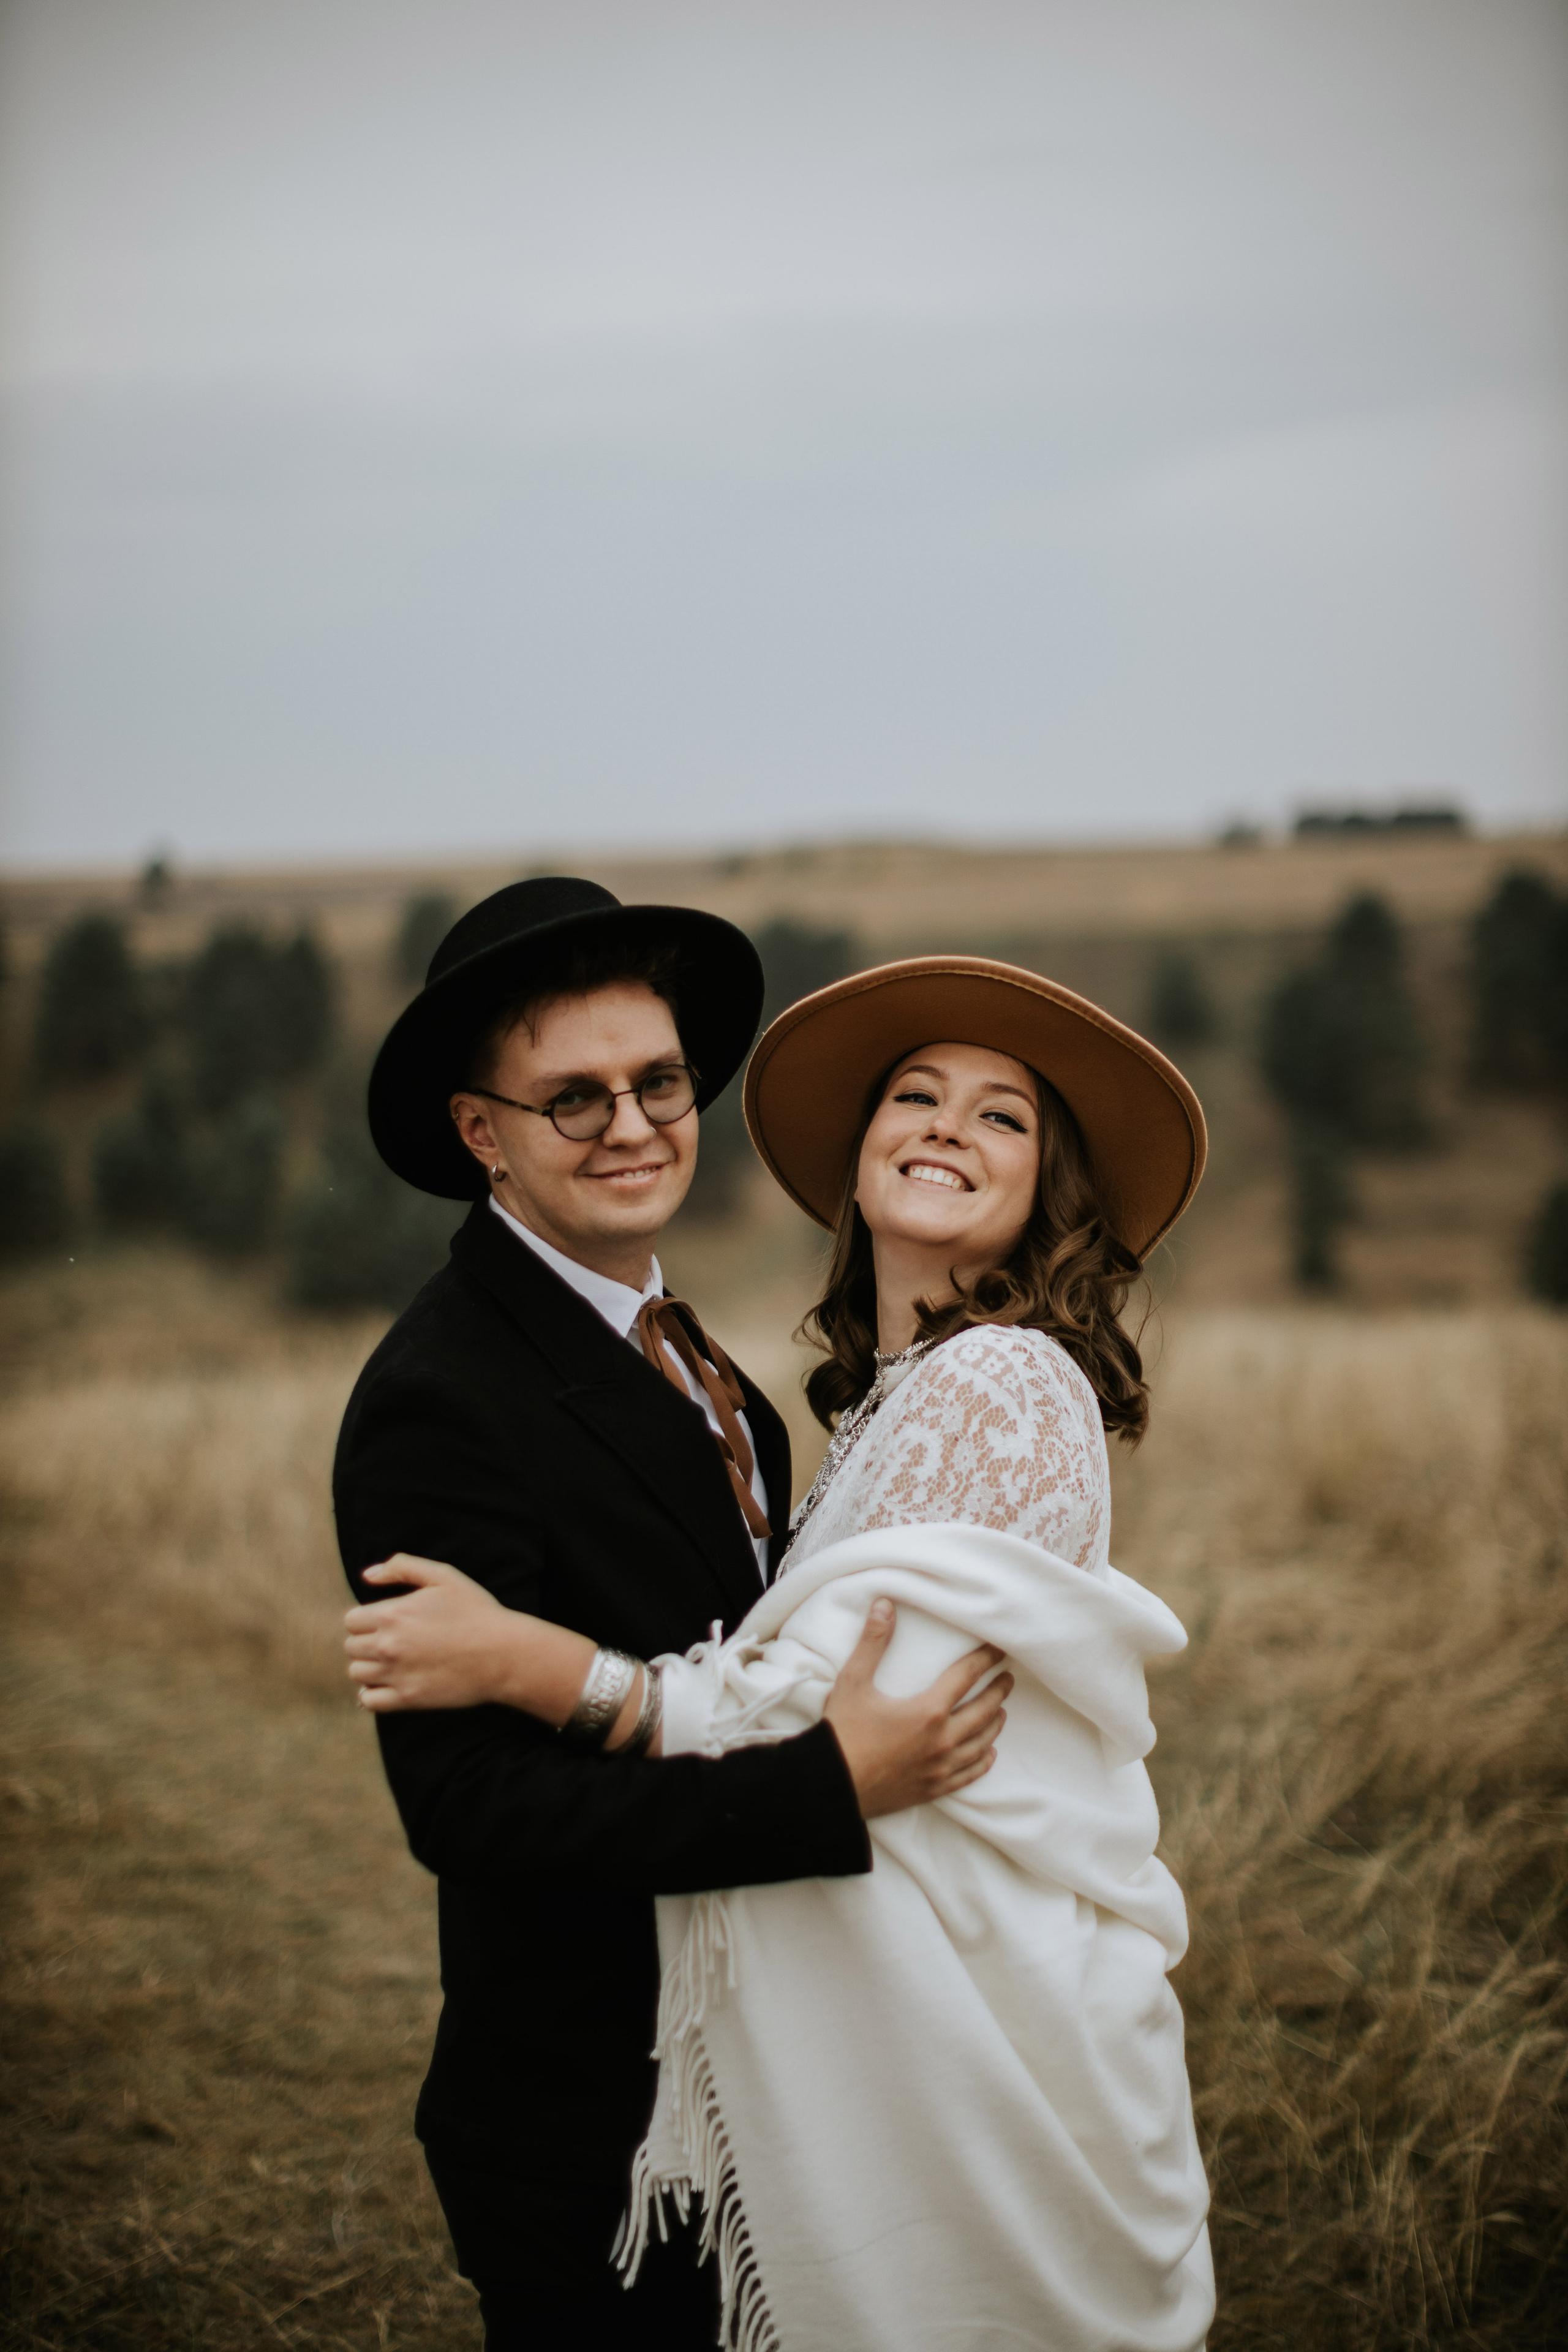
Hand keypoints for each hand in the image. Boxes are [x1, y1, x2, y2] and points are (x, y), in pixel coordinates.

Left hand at [345, 1554, 515, 1711]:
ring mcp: (396, 1674)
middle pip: (351, 1647)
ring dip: (369, 1667)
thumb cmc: (476, 1611)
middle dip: (366, 1642)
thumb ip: (402, 1567)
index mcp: (392, 1615)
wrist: (503, 1654)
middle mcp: (387, 1646)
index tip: (385, 1622)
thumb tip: (367, 1574)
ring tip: (392, 1662)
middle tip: (392, 1641)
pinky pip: (368, 1701)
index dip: (366, 1619)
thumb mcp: (443, 1576)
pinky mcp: (407, 1699)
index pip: (351, 1620)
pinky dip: (372, 1694)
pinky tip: (389, 1684)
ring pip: (357, 1673)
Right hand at [823, 1601, 1010, 1819]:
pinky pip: (969, 1774)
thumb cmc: (843, 1732)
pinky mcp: (933, 1788)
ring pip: (980, 1743)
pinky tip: (988, 1755)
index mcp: (928, 1711)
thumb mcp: (853, 1681)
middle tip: (1008, 1679)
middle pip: (983, 1711)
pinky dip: (983, 1762)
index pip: (967, 1676)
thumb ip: (873, 1642)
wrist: (833, 1784)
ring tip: (1001, 1711)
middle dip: (998, 1691)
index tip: (999, 1649)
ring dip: (994, 1724)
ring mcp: (940, 1767)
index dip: (986, 1659)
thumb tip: (885, 1606)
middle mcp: (943, 1740)